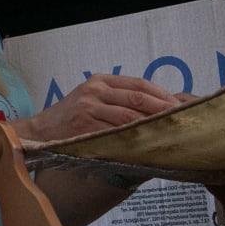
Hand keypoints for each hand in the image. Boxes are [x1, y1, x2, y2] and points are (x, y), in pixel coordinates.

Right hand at [13, 73, 183, 142]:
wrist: (40, 131)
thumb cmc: (70, 119)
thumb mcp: (92, 100)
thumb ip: (118, 101)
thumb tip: (157, 112)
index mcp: (100, 80)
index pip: (140, 84)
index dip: (163, 95)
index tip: (181, 107)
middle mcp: (95, 90)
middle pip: (138, 97)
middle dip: (164, 110)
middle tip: (185, 121)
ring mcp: (89, 106)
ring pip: (130, 116)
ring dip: (152, 126)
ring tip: (171, 134)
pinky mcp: (84, 124)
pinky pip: (115, 132)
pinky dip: (134, 139)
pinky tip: (147, 145)